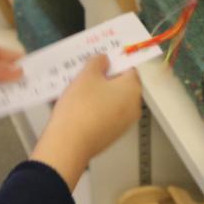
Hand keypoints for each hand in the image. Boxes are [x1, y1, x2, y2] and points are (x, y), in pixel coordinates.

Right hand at [31, 55, 141, 190]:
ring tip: (78, 89)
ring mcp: (124, 123)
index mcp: (132, 88)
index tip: (99, 60)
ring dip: (98, 93)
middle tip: (85, 73)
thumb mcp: (87, 75)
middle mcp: (134, 106)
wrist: (69, 144)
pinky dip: (96, 108)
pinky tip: (78, 107)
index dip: (113, 61)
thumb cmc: (80, 106)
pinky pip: (106, 114)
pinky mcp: (112, 135)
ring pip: (112, 100)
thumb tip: (105, 60)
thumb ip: (98, 62)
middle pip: (121, 85)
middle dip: (104, 77)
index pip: (128, 67)